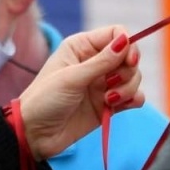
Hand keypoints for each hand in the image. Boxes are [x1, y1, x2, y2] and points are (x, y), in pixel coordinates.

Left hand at [17, 25, 144, 158]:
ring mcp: (103, 84)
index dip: (128, 45)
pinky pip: (133, 97)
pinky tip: (117, 106)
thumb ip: (101, 61)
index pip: (117, 34)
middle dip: (128, 71)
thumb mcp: (72, 78)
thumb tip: (125, 41)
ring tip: (108, 100)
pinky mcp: (108, 104)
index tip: (129, 61)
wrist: (35, 134)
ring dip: (128, 88)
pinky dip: (132, 100)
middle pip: (129, 56)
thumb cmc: (45, 100)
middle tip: (111, 84)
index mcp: (82, 47)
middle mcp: (95, 62)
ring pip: (134, 77)